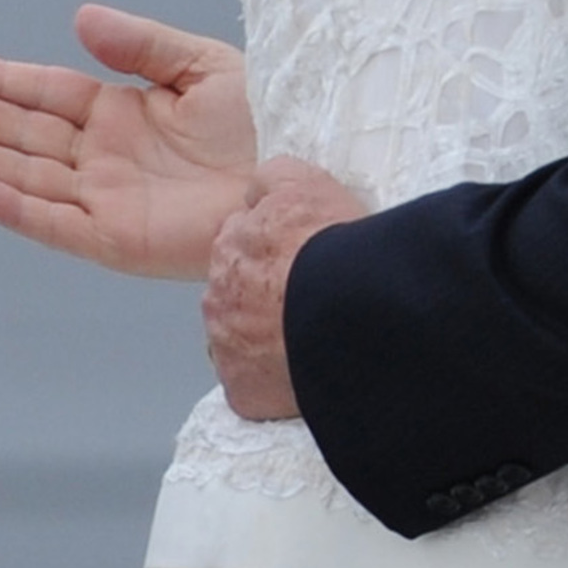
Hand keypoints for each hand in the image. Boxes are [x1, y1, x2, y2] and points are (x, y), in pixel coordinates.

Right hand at [0, 4, 257, 278]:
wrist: (297, 186)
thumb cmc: (269, 127)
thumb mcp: (204, 67)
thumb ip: (141, 45)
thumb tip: (79, 19)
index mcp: (123, 113)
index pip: (45, 93)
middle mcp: (104, 157)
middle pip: (22, 131)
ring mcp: (105, 200)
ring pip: (23, 174)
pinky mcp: (115, 240)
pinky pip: (52, 222)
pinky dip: (12, 206)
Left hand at [201, 157, 367, 419]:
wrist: (349, 312)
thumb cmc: (333, 247)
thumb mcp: (305, 183)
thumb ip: (272, 180)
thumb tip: (254, 190)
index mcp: (231, 246)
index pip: (242, 246)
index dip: (272, 255)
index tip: (297, 264)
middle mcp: (218, 294)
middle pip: (237, 294)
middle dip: (263, 299)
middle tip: (307, 303)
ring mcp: (226, 344)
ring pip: (240, 340)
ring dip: (264, 340)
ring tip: (310, 341)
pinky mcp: (242, 388)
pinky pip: (252, 386)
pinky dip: (272, 382)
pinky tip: (304, 372)